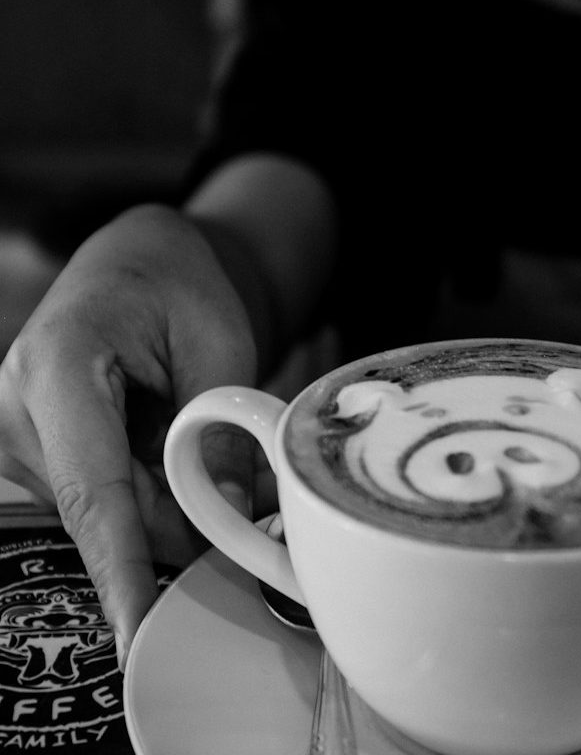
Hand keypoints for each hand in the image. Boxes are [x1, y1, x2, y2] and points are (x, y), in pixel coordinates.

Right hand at [0, 204, 258, 668]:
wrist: (140, 260)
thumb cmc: (181, 285)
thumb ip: (218, 434)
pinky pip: (102, 502)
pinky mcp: (35, 453)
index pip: (94, 491)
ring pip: (108, 515)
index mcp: (56, 367)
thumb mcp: (220, 346)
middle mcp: (17, 408)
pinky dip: (151, 494)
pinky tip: (172, 452)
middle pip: (108, 513)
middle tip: (247, 501)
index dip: (120, 568)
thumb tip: (231, 518)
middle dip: (180, 525)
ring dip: (169, 504)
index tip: (136, 630)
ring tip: (205, 449)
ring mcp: (17, 435)